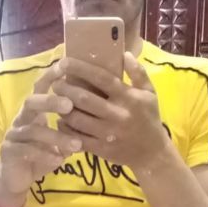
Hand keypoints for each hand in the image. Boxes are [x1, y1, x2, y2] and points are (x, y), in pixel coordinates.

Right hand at [0, 63, 81, 196]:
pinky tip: (59, 159)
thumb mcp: (59, 137)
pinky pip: (27, 150)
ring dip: (55, 136)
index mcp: (34, 110)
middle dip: (49, 101)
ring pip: (32, 130)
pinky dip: (44, 154)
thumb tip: (99, 108)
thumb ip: (71, 124)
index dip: (51, 75)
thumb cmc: (43, 153)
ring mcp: (13, 134)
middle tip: (69, 105)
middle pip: (31, 102)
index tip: (65, 65)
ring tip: (75, 145)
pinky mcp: (8, 151)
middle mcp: (21, 117)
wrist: (17, 178)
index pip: (40, 86)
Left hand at [54, 52, 169, 170]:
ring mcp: (108, 133)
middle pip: (84, 99)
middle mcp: (117, 114)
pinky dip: (66, 129)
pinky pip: (77, 138)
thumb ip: (138, 73)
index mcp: (128, 97)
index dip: (80, 69)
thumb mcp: (149, 93)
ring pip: (77, 119)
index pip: (101, 78)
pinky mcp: (101, 149)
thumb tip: (124, 54)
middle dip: (65, 89)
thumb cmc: (149, 118)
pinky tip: (61, 121)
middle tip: (55, 83)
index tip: (64, 62)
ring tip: (56, 101)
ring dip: (63, 109)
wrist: (152, 152)